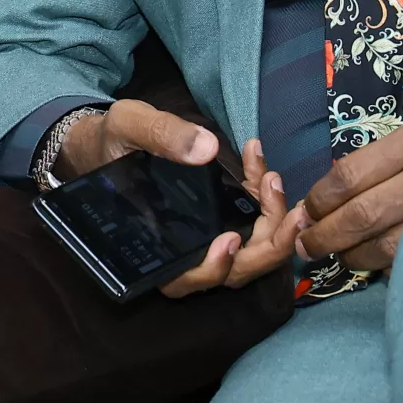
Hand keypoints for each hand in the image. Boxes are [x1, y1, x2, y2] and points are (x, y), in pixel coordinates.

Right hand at [60, 100, 302, 297]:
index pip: (188, 277)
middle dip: (269, 244)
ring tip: (275, 180)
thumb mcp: (129, 126)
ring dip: (275, 224)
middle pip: (235, 270)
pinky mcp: (223, 219)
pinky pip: (254, 224)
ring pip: (252, 253)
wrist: (110, 139)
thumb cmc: (112, 140)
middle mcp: (184, 253)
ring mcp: (208, 239)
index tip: (229, 238)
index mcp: (153, 246)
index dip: (214, 267)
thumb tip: (205, 147)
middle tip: (292, 212)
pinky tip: (258, 160)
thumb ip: (161, 136)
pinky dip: (265, 199)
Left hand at [301, 95, 402, 271]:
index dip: (319, 200)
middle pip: (361, 215)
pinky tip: (374, 263)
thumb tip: (319, 202)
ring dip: (351, 256)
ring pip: (384, 246)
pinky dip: (385, 267)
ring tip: (338, 255)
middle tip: (306, 246)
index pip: (348, 176)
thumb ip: (370, 164)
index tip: (307, 212)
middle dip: (325, 235)